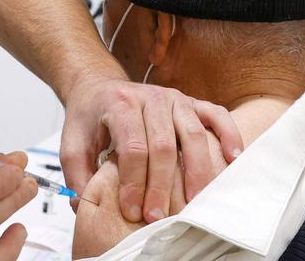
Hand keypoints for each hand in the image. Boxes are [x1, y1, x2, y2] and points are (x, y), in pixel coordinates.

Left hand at [59, 78, 239, 223]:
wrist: (98, 87)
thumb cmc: (89, 119)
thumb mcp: (71, 143)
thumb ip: (76, 175)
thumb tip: (86, 206)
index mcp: (119, 105)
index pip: (133, 148)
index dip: (134, 182)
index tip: (132, 211)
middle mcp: (150, 98)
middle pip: (163, 145)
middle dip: (162, 185)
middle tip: (159, 216)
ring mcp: (174, 98)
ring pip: (192, 134)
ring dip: (197, 170)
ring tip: (196, 202)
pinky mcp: (192, 101)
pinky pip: (216, 115)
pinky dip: (228, 135)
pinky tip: (232, 159)